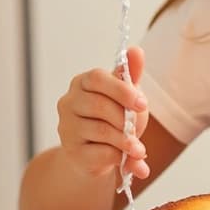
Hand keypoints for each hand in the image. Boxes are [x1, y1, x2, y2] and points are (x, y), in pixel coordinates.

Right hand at [57, 46, 149, 180]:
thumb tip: (136, 50)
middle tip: (138, 129)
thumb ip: (130, 74)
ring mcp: (67, 127)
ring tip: (138, 150)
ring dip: (125, 141)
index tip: (143, 104)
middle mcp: (69, 102)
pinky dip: (117, 156)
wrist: (99, 155)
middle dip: (124, 118)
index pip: (97, 78)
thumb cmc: (113, 119)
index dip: (121, 90)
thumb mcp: (125, 95)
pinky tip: (125, 159)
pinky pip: (99, 152)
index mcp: (82, 83)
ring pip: (101, 130)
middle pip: (99, 105)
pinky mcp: (71, 151)